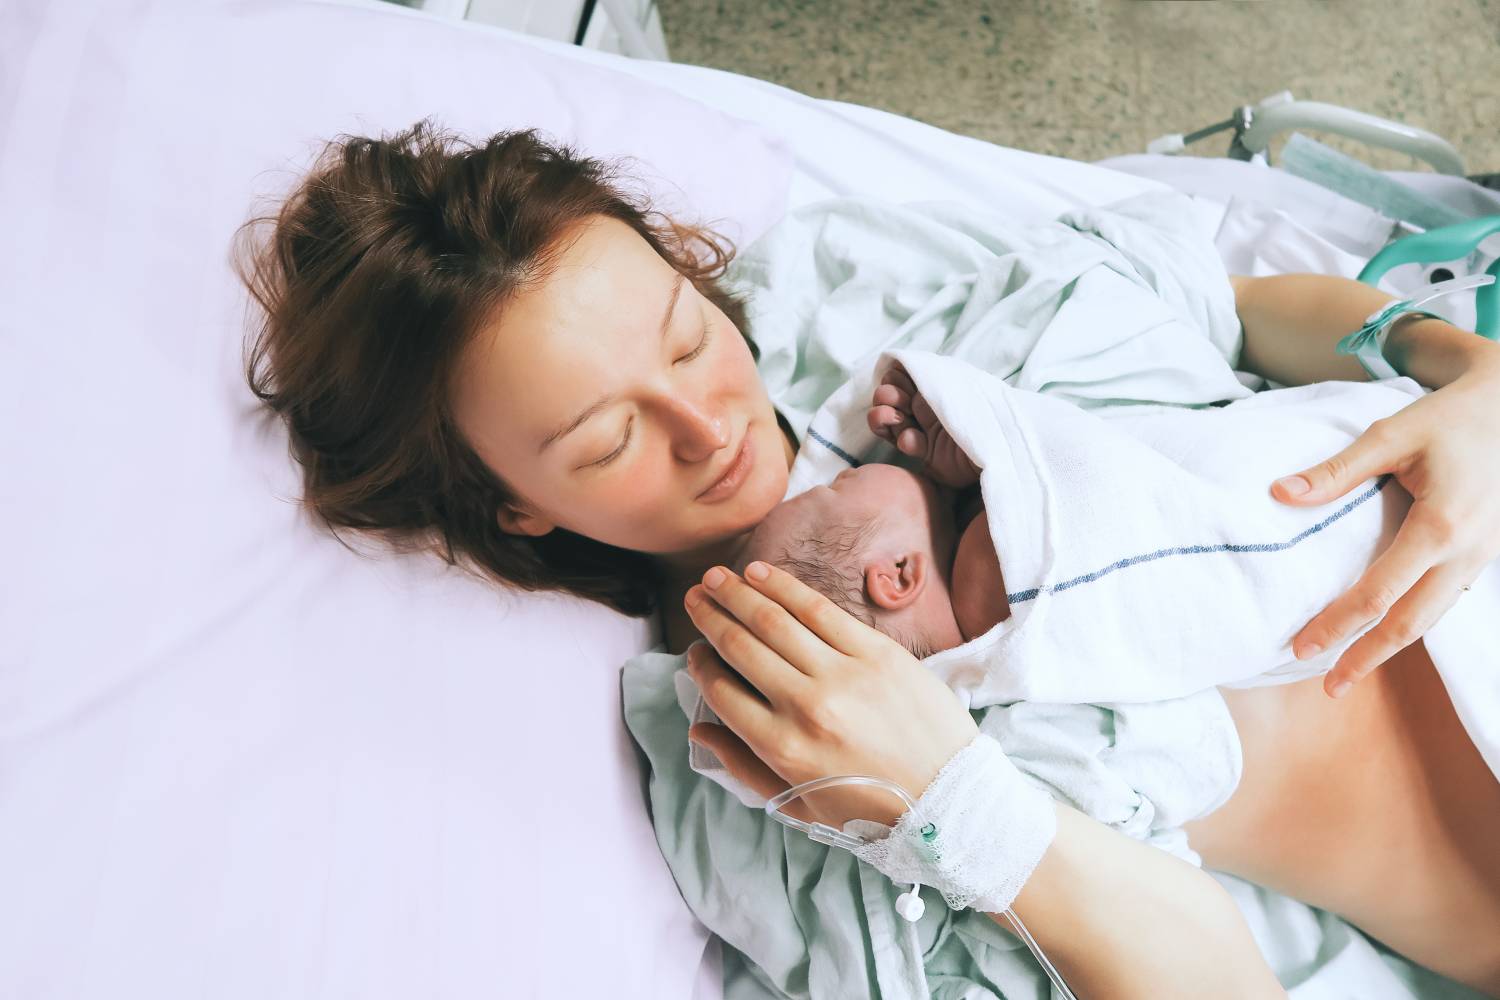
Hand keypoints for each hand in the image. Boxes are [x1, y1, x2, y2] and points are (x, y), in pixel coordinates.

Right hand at [683, 561, 977, 828]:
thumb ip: (743, 766)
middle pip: (743, 646)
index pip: (723, 692)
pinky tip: (762, 575)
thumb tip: (699, 728)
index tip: (695, 651)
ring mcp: (845, 675)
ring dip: (739, 593)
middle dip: (711, 616)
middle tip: (694, 597)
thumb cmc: (872, 811)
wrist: (950, 800)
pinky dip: (785, 588)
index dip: (701, 666)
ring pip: (776, 620)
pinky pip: (820, 610)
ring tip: (716, 577)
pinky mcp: (878, 653)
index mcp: (784, 749)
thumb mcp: (799, 804)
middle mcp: (808, 707)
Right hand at [867, 363, 980, 487]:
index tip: (895, 377)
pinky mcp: (928, 456)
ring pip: (890, 423)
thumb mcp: (959, 386)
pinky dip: (904, 440)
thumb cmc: (984, 410)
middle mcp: (927, 410)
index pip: (901, 380)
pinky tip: (910, 439)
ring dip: (883, 417)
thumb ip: (933, 376)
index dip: (893, 379)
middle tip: (893, 397)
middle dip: (886, 396)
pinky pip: (905, 446)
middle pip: (890, 400)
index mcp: (935, 390)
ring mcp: (925, 433)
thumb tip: (906, 363)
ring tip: (893, 418)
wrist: (1002, 446)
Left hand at [1272, 361, 1499, 696]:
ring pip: (1434, 617)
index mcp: (1440, 526)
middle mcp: (1466, 551)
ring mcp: (1482, 557)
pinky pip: (1446, 598)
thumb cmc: (1450, 418)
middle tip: (1328, 686)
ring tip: (1351, 671)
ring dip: (1392, 647)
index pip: (1379, 593)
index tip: (1301, 647)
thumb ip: (1337, 471)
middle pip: (1412, 622)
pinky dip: (1414, 622)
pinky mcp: (1485, 554)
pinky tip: (1386, 633)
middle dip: (1367, 656)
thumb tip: (1279, 494)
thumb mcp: (1391, 435)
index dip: (1338, 624)